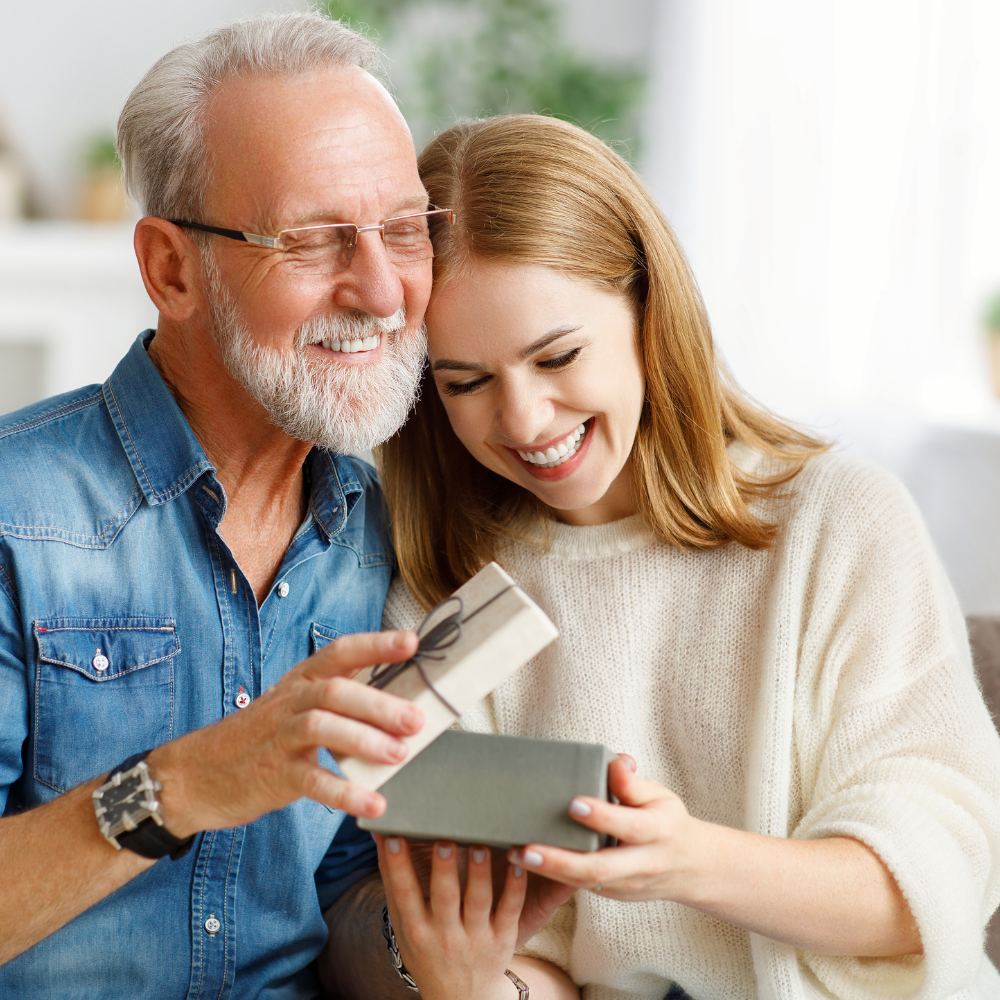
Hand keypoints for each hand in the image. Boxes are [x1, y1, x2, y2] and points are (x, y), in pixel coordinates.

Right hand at [148, 630, 422, 836]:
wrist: (196, 774)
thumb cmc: (262, 736)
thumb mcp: (296, 705)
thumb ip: (341, 698)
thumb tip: (405, 700)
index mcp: (301, 679)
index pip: (340, 652)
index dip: (376, 644)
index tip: (412, 642)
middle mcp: (290, 701)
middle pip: (335, 690)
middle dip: (379, 704)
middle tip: (417, 720)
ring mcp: (278, 737)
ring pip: (321, 727)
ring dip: (364, 740)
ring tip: (399, 756)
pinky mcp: (272, 775)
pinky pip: (311, 781)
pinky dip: (344, 793)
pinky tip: (373, 804)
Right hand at [378, 835, 526, 999]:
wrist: (459, 998)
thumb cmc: (425, 949)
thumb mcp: (403, 924)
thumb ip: (393, 880)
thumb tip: (380, 835)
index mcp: (416, 930)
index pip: (405, 894)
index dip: (398, 866)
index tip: (395, 837)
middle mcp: (445, 936)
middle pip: (444, 897)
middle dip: (444, 869)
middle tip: (444, 839)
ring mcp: (476, 939)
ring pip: (478, 901)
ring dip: (479, 873)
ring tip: (479, 845)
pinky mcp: (503, 939)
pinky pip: (510, 910)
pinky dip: (515, 888)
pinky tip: (517, 864)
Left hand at [509, 756, 703, 902]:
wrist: (690, 867)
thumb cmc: (666, 820)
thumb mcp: (658, 796)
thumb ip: (633, 782)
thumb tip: (615, 762)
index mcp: (658, 831)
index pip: (631, 826)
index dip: (604, 817)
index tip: (574, 803)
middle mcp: (643, 863)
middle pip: (601, 868)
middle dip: (561, 860)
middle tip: (526, 849)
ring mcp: (626, 884)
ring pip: (587, 883)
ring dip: (549, 871)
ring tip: (515, 855)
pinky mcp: (613, 894)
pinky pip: (582, 887)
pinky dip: (554, 876)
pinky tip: (525, 863)